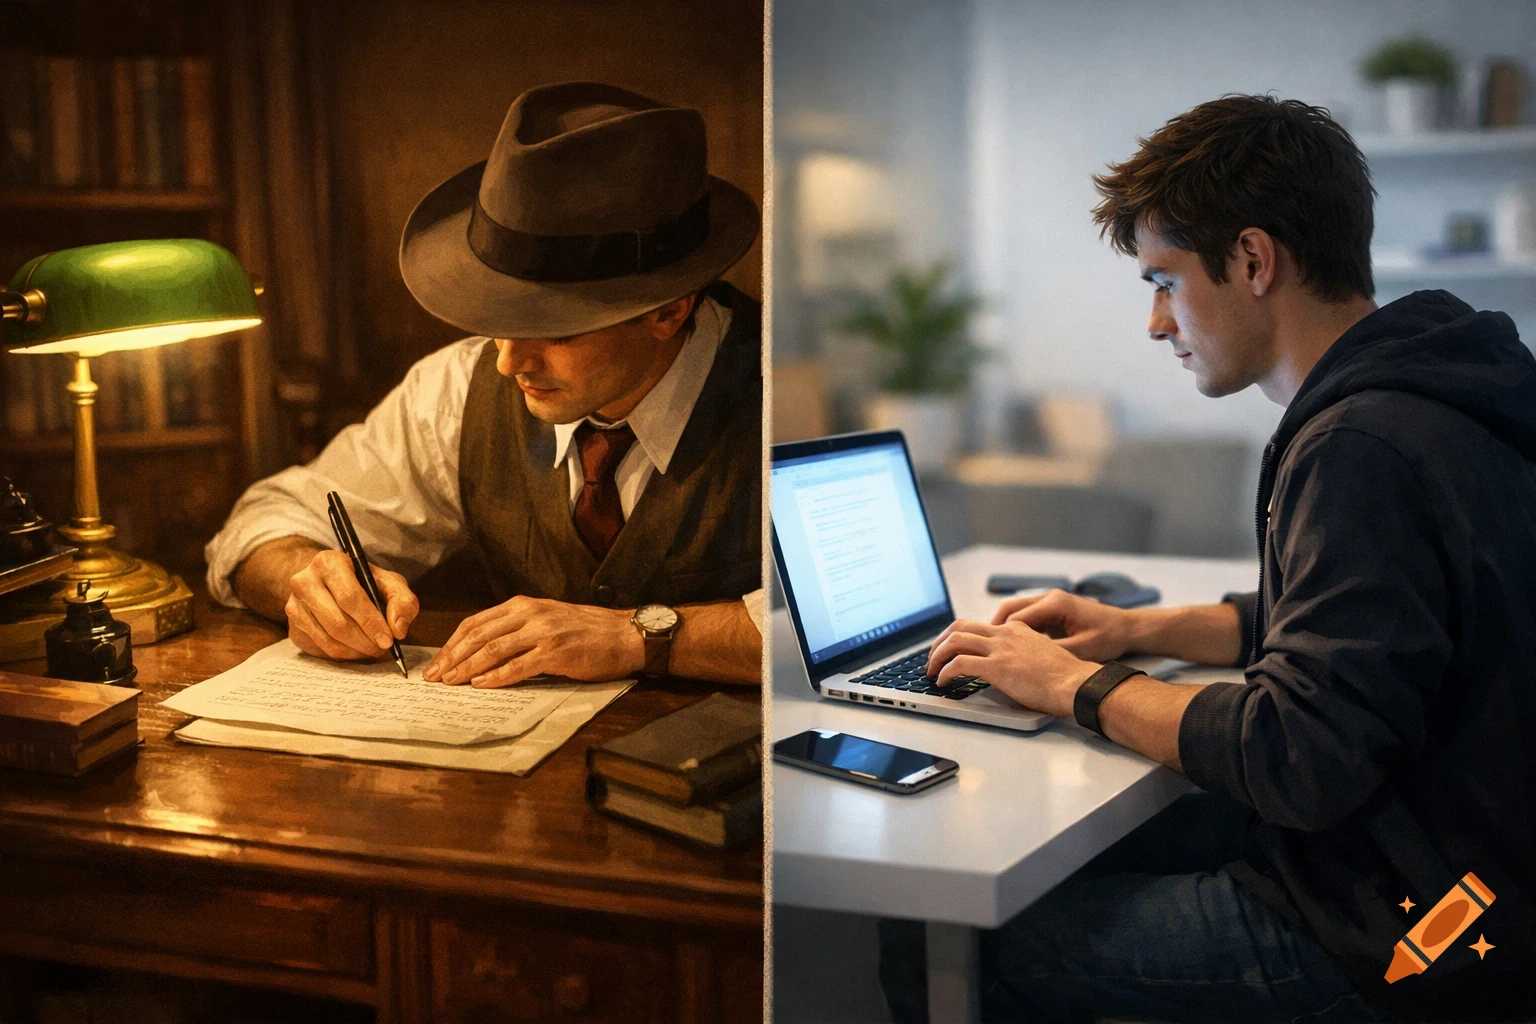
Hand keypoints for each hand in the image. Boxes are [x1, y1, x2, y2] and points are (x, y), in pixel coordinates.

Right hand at [285, 550, 418, 660]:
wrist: (327, 582)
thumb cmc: (363, 582)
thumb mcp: (388, 582)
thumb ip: (402, 600)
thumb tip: (398, 629)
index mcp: (328, 562)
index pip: (349, 597)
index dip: (370, 622)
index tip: (388, 639)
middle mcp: (304, 582)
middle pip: (337, 623)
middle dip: (364, 641)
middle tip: (382, 648)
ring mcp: (293, 606)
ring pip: (328, 640)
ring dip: (355, 651)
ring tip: (372, 649)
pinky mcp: (293, 628)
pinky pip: (320, 649)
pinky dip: (343, 655)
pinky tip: (356, 649)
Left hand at [422, 596, 643, 687]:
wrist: (624, 635)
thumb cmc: (588, 631)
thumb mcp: (548, 619)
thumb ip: (518, 629)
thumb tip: (484, 652)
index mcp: (524, 605)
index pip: (477, 622)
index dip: (453, 643)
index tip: (438, 662)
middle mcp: (530, 614)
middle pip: (479, 635)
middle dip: (453, 657)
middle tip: (436, 677)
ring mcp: (543, 632)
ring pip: (493, 649)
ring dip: (468, 668)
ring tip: (452, 682)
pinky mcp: (556, 652)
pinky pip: (518, 666)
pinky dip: (497, 677)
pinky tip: (481, 685)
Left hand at [926, 619, 1100, 717]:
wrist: (1077, 684)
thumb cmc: (1066, 677)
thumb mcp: (1041, 655)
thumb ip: (1023, 653)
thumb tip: (1010, 667)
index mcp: (1016, 630)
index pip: (978, 626)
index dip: (959, 637)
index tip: (951, 650)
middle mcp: (1005, 634)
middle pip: (959, 627)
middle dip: (940, 641)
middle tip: (932, 657)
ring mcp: (1000, 649)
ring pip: (954, 641)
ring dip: (937, 655)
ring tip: (931, 670)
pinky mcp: (997, 666)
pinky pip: (959, 664)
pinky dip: (945, 671)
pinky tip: (942, 681)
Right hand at [989, 589, 1134, 661]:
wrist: (1128, 627)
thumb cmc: (1109, 636)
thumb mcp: (1081, 649)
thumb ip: (1053, 653)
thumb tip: (1026, 662)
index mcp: (1055, 604)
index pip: (1015, 618)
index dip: (1000, 636)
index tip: (987, 651)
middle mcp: (1049, 597)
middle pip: (1009, 609)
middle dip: (992, 629)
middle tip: (979, 648)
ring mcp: (1050, 601)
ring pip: (1015, 611)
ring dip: (1002, 628)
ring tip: (990, 648)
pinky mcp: (1053, 608)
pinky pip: (1026, 616)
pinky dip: (1015, 629)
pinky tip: (1011, 646)